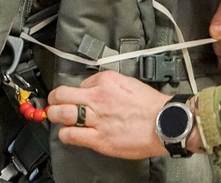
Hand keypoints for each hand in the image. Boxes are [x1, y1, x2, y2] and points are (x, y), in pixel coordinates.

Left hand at [47, 71, 172, 158]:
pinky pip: (70, 135)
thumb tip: (96, 90)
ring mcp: (97, 118)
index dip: (78, 91)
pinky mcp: (98, 138)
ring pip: (61, 114)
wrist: (165, 122)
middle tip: (55, 104)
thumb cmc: (152, 106)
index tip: (78, 96)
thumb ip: (110, 86)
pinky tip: (68, 134)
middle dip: (55, 99)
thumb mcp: (129, 83)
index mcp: (107, 81)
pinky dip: (65, 134)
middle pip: (62, 94)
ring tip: (57, 118)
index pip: (80, 83)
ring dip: (55, 116)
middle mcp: (98, 98)